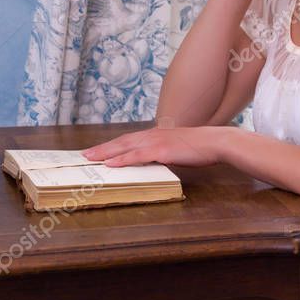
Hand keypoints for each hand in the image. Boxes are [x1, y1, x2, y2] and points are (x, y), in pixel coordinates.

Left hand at [81, 125, 229, 167]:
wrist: (214, 142)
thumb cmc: (199, 147)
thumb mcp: (177, 149)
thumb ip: (164, 153)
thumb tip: (155, 162)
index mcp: (156, 135)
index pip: (129, 140)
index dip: (112, 145)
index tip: (99, 150)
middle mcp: (152, 135)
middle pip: (121, 141)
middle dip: (102, 148)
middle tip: (84, 154)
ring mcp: (155, 142)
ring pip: (124, 147)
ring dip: (106, 152)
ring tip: (90, 159)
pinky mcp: (160, 151)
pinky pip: (136, 156)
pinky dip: (121, 160)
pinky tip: (110, 164)